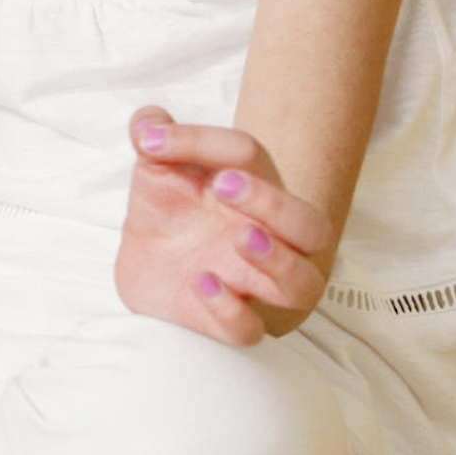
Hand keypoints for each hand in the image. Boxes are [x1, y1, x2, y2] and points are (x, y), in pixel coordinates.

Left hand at [116, 107, 331, 344]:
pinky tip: (201, 282)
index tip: (153, 144)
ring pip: (304, 285)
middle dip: (276, 205)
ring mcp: (251, 283)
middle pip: (311, 226)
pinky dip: (231, 310)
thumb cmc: (167, 209)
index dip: (205, 142)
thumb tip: (148, 123)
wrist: (144, 263)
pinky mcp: (225, 322)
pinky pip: (250, 331)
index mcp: (252, 190)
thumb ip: (153, 136)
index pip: (250, 156)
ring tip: (239, 238)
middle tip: (226, 187)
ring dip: (279, 261)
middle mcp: (266, 237)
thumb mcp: (155, 167)